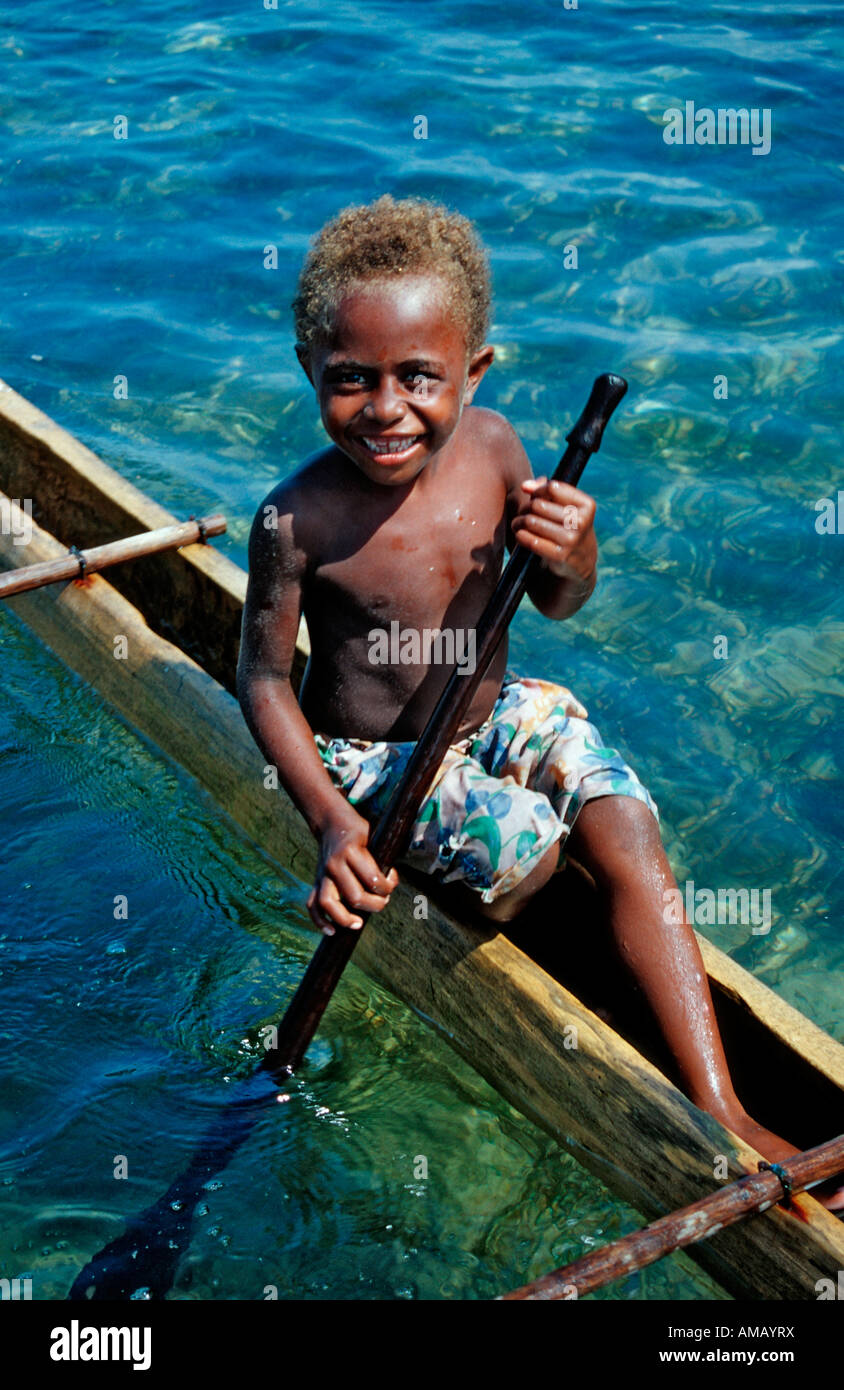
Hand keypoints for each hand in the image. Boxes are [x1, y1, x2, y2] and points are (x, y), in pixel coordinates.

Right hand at [308, 806, 398, 935]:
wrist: (331, 821)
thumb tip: (391, 883)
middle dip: (374, 904)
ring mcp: (322, 873)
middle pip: (354, 896)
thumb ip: (381, 858)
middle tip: (383, 902)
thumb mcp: (374, 836)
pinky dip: (319, 920)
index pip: (373, 879)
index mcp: (352, 850)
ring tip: (358, 924)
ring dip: (345, 918)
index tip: (392, 881)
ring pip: (328, 903)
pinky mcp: (315, 880)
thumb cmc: (359, 831)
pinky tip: (332, 931)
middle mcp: (335, 863)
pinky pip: (312, 904)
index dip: (388, 886)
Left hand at [512, 477, 596, 586]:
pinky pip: (530, 540)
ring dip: (519, 522)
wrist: (581, 562)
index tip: (533, 497)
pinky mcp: (560, 555)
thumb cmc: (568, 527)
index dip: (537, 491)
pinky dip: (520, 536)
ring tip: (518, 524)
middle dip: (525, 508)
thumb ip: (547, 491)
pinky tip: (520, 535)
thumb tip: (526, 486)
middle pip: (538, 505)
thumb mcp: (566, 507)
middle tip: (522, 514)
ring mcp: (572, 540)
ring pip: (531, 521)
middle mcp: (582, 521)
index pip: (553, 488)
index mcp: (587, 505)